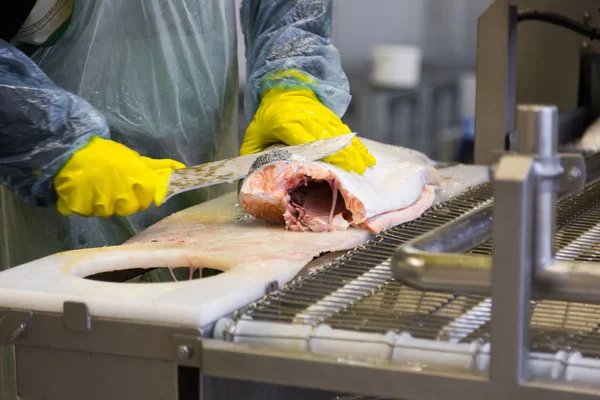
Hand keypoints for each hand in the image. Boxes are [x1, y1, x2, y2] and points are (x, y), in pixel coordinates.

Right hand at [54, 137, 184, 216]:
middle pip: (128, 210)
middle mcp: (124, 197)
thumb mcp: (134, 158)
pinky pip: (86, 212)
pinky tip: (81, 189)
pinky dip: (83, 203)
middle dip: (121, 201)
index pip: (146, 201)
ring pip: (106, 212)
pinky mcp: (82, 208)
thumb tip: (180, 169)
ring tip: (93, 184)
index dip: (139, 195)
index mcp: (140, 183)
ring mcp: (103, 205)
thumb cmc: (105, 152)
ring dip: (100, 202)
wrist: (71, 147)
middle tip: (111, 186)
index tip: (130, 186)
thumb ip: (156, 168)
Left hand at [240, 87, 375, 173]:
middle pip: (327, 138)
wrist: (281, 86)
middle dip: (344, 155)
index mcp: (285, 122)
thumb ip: (250, 157)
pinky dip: (355, 143)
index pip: (305, 139)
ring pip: (339, 133)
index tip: (334, 166)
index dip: (322, 152)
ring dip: (353, 150)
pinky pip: (344, 130)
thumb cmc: (266, 117)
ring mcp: (320, 115)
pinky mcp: (329, 116)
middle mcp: (306, 117)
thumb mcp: (253, 136)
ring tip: (365, 165)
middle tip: (357, 171)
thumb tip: (247, 184)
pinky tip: (365, 154)